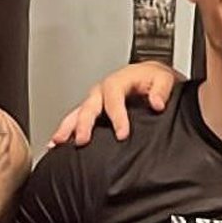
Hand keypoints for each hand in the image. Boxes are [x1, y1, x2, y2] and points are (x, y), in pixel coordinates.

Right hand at [49, 62, 181, 146]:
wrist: (149, 79)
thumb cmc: (153, 80)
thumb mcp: (164, 79)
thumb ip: (161, 89)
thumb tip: (157, 102)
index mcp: (120, 80)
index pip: (114, 95)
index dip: (117, 115)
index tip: (122, 133)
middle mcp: (104, 89)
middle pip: (90, 105)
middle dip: (85, 123)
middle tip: (83, 140)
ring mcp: (96, 100)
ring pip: (78, 112)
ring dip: (68, 127)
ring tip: (58, 141)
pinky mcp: (93, 110)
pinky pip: (76, 119)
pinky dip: (66, 130)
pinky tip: (57, 143)